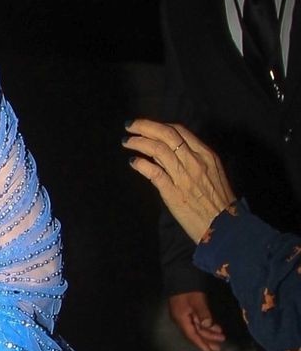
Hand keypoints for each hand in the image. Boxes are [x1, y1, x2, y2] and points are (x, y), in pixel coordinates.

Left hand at [123, 119, 236, 241]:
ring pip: (158, 150)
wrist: (224, 225)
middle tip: (130, 126)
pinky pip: (154, 173)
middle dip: (145, 127)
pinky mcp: (173, 193)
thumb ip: (194, 159)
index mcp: (206, 154)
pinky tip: (134, 162)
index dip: (159, 125)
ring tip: (127, 142)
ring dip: (139, 143)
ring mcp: (183, 177)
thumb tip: (169, 150)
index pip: (179, 131)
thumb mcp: (213, 172)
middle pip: (166, 135)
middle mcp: (194, 161)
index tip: (146, 125)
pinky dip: (141, 165)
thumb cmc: (219, 200)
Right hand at [167, 290, 225, 350]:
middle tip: (219, 347)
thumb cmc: (188, 289)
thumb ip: (203, 314)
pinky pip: (197, 322)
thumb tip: (208, 326)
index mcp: (182, 319)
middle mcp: (182, 320)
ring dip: (209, 333)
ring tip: (221, 336)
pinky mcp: (188, 310)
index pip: (192, 335)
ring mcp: (184, 315)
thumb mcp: (197, 301)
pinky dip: (206, 325)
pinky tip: (215, 326)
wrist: (179, 275)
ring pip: (197, 328)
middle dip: (207, 340)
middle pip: (195, 334)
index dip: (201, 344)